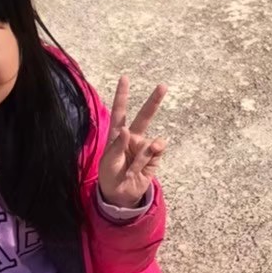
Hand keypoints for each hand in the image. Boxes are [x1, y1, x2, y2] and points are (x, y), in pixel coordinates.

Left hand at [98, 76, 167, 208]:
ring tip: (130, 171)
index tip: (124, 78)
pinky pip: (155, 152)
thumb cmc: (110, 175)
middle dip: (154, 102)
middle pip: (144, 116)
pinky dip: (148, 159)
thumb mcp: (108, 161)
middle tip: (163, 86)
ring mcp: (144, 147)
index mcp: (117, 135)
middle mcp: (132, 138)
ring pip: (149, 144)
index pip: (120, 112)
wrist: (120, 194)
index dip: (122, 95)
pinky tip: (142, 167)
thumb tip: (127, 130)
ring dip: (140, 158)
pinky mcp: (154, 157)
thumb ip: (117, 145)